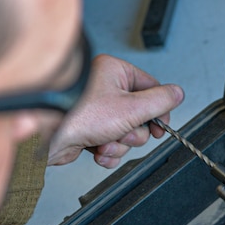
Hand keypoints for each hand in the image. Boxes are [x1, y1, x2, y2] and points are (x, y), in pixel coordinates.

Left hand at [48, 54, 184, 167]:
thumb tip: (178, 93)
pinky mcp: (88, 130)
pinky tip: (97, 150)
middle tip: (122, 131)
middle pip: (139, 116)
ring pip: (126, 133)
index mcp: (114, 72)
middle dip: (132, 132)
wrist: (47, 136)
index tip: (160, 126)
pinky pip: (111, 144)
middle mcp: (104, 88)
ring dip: (118, 144)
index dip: (158, 111)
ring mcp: (95, 111)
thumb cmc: (79, 114)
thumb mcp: (131, 108)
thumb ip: (160, 102)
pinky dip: (107, 151)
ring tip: (104, 141)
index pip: (150, 89)